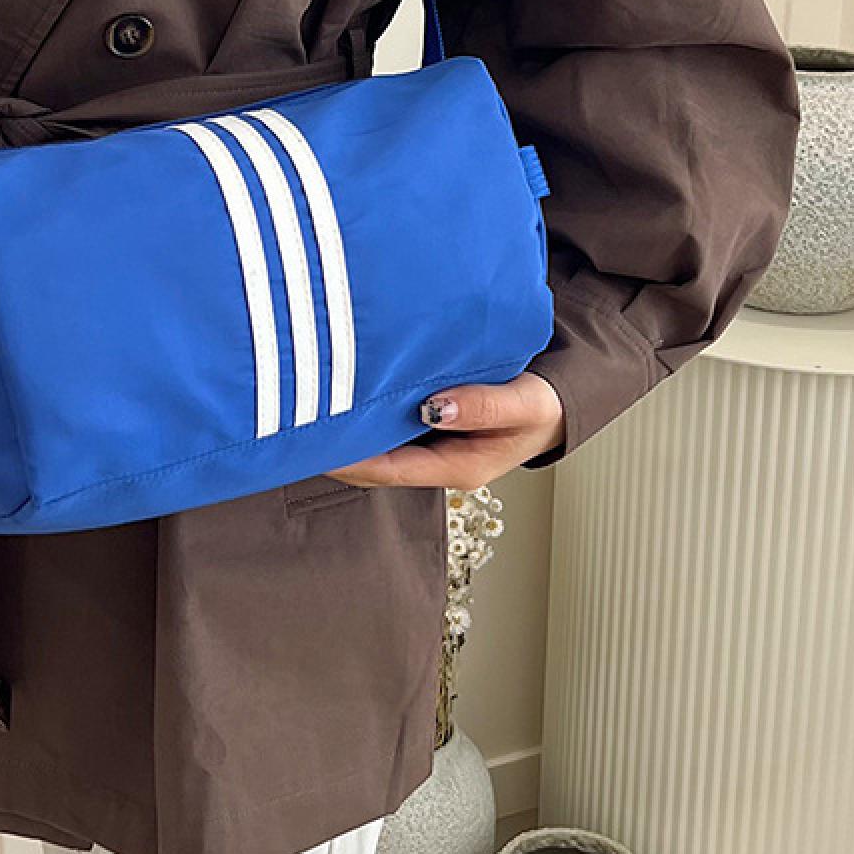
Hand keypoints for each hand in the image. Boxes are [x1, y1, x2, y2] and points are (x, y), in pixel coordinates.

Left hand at [326, 371, 564, 489]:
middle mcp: (435, 459)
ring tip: (309, 397)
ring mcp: (429, 443)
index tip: (314, 441)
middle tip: (296, 416)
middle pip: (374, 459)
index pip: (388, 469)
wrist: (557, 402)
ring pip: (378, 439)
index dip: (349, 458)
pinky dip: (368, 406)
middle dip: (338, 443)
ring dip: (350, 423)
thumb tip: (436, 406)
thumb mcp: (523, 405)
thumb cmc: (542, 408)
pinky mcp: (428, 423)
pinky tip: (345, 384)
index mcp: (456, 466)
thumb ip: (483, 405)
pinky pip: (389, 419)